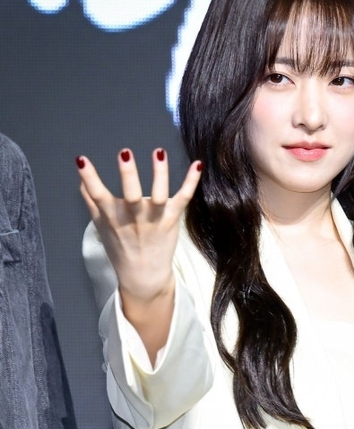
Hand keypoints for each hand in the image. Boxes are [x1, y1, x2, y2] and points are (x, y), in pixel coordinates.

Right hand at [77, 148, 201, 360]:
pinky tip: (197, 164)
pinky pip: (183, 199)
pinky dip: (191, 182)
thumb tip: (81, 178)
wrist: (143, 276)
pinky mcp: (172, 219)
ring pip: (159, 195)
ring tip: (159, 152)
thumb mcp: (101, 226)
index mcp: (113, 217)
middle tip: (125, 153)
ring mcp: (155, 219)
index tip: (82, 160)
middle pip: (131, 195)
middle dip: (128, 175)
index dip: (89, 178)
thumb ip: (91, 201)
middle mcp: (134, 218)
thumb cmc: (120, 247)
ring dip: (160, 174)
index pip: (98, 195)